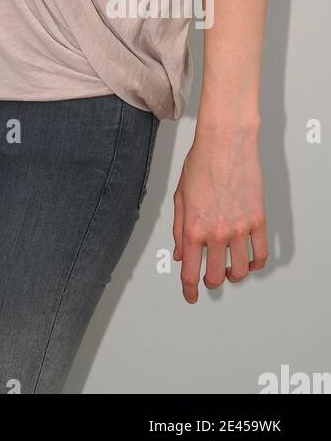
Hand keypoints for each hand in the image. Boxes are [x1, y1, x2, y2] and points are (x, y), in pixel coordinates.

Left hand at [173, 125, 266, 303]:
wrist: (225, 143)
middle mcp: (216, 232)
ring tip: (229, 270)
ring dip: (234, 276)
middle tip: (208, 278)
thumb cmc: (200, 164)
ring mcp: (239, 228)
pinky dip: (256, 264)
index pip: (190, 272)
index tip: (190, 296)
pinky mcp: (258, 221)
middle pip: (215, 276)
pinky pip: (260, 254)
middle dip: (210, 282)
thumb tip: (180, 254)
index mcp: (193, 227)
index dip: (189, 290)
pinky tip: (249, 260)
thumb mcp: (180, 197)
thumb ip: (179, 229)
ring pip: (241, 271)